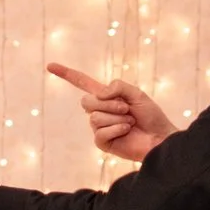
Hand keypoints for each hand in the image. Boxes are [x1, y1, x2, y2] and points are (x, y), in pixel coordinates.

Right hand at [47, 62, 175, 162]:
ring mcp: (99, 128)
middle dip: (108, 104)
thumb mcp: (136, 93)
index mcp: (106, 97)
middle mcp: (99, 111)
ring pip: (95, 118)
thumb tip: (100, 94)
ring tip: (130, 122)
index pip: (82, 83)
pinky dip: (116, 130)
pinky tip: (127, 131)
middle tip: (126, 109)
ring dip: (117, 118)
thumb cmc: (151, 116)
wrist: (160, 138)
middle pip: (86, 102)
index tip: (50, 66)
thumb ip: (117, 86)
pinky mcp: (102, 143)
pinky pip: (100, 132)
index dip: (67, 74)